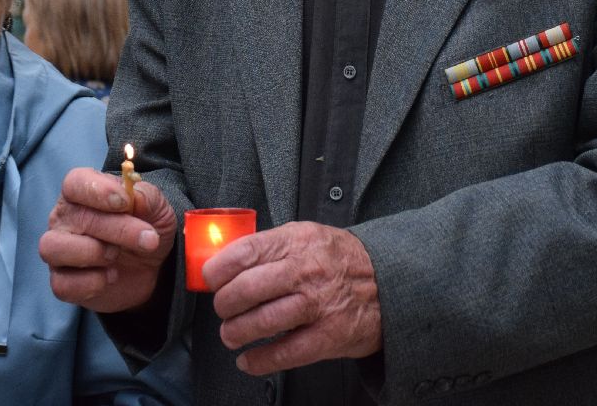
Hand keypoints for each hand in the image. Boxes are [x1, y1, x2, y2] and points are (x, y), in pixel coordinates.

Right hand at [38, 166, 177, 312]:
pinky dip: (91, 283)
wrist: (150, 267)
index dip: (98, 191)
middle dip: (117, 229)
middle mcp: (64, 218)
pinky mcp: (62, 281)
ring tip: (117, 256)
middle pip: (76, 217)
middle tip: (147, 238)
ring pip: (53, 247)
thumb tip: (135, 196)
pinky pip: (62, 284)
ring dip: (93, 253)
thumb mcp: (157, 209)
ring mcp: (58, 250)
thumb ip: (148, 198)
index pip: (75, 183)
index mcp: (82, 192)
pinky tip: (111, 277)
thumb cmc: (146, 227)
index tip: (125, 202)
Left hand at [207, 221, 381, 374]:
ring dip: (237, 332)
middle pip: (248, 288)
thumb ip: (270, 245)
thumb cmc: (338, 259)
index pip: (246, 252)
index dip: (219, 268)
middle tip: (222, 308)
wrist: (387, 282)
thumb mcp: (306, 236)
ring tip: (230, 334)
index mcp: (297, 242)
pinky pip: (286, 353)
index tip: (209, 279)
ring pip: (263, 321)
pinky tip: (248, 360)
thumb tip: (224, 260)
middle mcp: (307, 271)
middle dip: (224, 303)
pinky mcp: (328, 336)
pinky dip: (260, 360)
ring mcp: (318, 305)